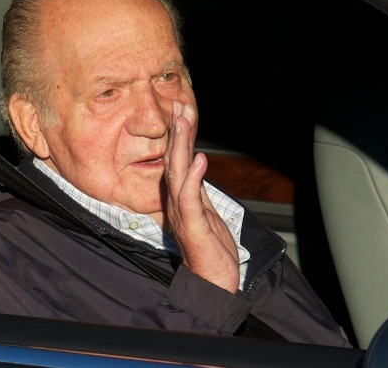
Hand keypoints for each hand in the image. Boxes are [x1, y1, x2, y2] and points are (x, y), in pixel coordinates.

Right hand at [164, 100, 239, 293]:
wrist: (213, 282)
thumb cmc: (210, 250)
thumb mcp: (206, 212)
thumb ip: (198, 190)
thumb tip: (196, 165)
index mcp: (180, 198)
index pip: (177, 161)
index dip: (179, 135)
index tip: (181, 110)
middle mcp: (176, 203)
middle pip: (174, 161)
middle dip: (178, 131)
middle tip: (178, 104)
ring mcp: (183, 214)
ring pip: (178, 174)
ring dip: (181, 146)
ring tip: (184, 122)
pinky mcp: (193, 226)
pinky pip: (191, 199)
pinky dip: (194, 178)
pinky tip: (200, 159)